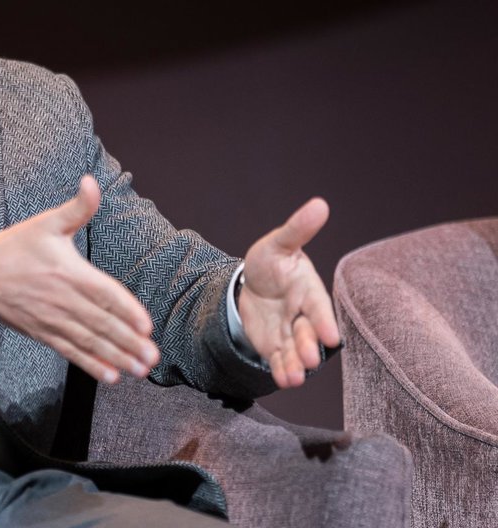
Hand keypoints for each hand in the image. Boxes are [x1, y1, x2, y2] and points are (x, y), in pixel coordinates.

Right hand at [0, 175, 159, 384]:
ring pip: (90, 341)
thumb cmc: (14, 247)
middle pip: (102, 324)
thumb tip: (92, 182)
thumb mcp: (47, 222)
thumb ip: (77, 207)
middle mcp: (63, 299)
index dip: (126, 311)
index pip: (104, 294)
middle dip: (129, 342)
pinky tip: (108, 375)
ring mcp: (53, 319)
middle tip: (151, 357)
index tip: (146, 326)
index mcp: (69, 272)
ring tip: (139, 370)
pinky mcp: (43, 333)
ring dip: (117, 357)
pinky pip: (70, 351)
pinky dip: (90, 364)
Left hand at [239, 197, 340, 388]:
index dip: (324, 322)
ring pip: (297, 352)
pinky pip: (281, 361)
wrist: (252, 285)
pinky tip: (283, 380)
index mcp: (309, 291)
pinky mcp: (276, 347)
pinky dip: (282, 371)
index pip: (319, 308)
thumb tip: (320, 204)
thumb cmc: (272, 262)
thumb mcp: (278, 244)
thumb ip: (297, 229)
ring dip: (297, 365)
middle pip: (309, 334)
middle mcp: (304, 316)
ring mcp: (291, 334)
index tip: (331, 337)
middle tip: (310, 358)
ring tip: (295, 378)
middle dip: (309, 346)